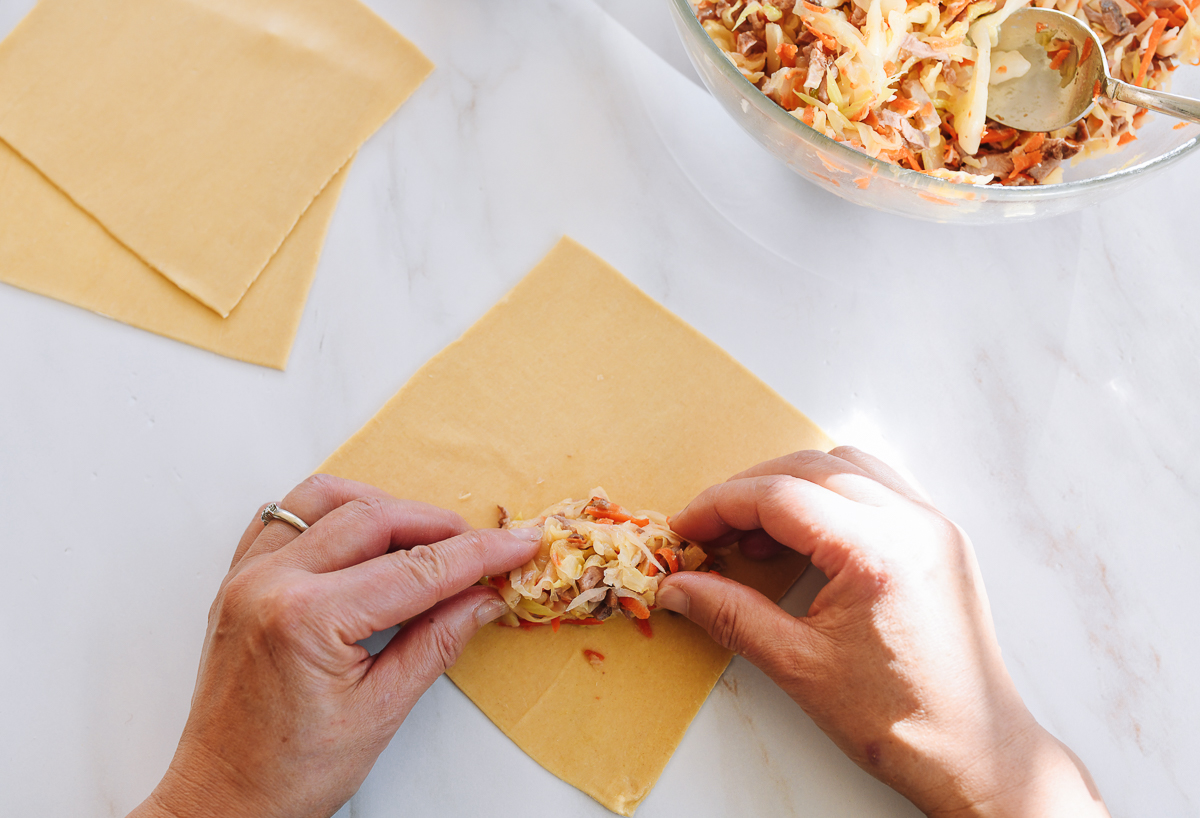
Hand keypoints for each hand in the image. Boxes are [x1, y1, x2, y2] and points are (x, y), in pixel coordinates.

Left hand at [129, 475, 539, 817]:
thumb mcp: (382, 710)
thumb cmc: (292, 772)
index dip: (477, 554)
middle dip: (439, 526)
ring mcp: (246, 576)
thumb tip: (487, 597)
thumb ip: (438, 641)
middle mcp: (270, 583)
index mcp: (307, 619)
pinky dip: (330, 513)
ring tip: (426, 537)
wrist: (222, 800)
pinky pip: (284, 517)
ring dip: (383, 506)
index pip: (415, 569)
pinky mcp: (237, 580)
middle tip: (484, 547)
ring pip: (324, 499)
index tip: (519, 544)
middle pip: (373, 517)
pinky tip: (362, 535)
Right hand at [657, 448, 1108, 817]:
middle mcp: (912, 523)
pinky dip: (832, 493)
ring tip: (757, 533)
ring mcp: (933, 525)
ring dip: (792, 484)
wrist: (977, 754)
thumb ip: (732, 615)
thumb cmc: (900, 721)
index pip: (780, 496)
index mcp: (878, 551)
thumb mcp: (800, 668)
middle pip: (810, 468)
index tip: (686, 527)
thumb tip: (678, 587)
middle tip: (710, 529)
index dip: (721, 505)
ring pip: (846, 466)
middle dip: (749, 491)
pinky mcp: (942, 538)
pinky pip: (879, 484)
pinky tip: (807, 533)